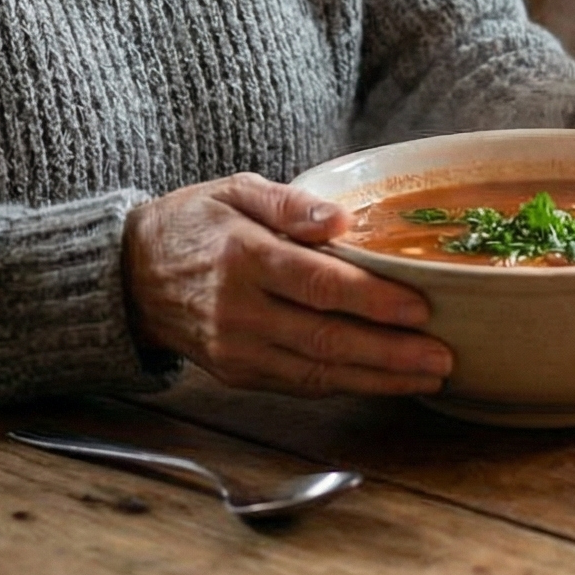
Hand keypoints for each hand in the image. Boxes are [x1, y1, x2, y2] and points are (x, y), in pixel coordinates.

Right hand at [122, 174, 451, 396]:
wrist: (131, 275)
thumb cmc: (196, 222)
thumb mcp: (237, 189)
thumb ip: (291, 203)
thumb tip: (341, 218)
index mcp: (244, 256)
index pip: (319, 284)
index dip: (373, 300)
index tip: (421, 308)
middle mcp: (239, 309)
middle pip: (325, 337)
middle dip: (390, 353)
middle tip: (443, 357)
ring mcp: (237, 348)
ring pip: (317, 370)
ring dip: (377, 378)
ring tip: (428, 377)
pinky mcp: (236, 373)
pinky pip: (299, 383)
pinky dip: (345, 385)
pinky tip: (383, 381)